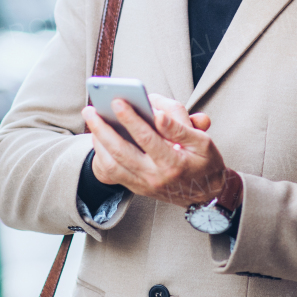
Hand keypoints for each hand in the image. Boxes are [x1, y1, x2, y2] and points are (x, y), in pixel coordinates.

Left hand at [83, 93, 225, 207]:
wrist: (206, 196)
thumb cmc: (205, 163)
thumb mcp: (203, 142)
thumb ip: (180, 127)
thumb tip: (157, 112)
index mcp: (174, 163)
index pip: (147, 137)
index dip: (131, 118)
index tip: (118, 101)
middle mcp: (155, 176)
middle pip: (122, 151)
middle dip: (103, 128)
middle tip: (91, 109)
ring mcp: (144, 184)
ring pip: (113, 164)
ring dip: (98, 141)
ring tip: (92, 119)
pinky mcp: (137, 188)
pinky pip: (112, 173)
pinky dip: (101, 154)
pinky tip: (98, 137)